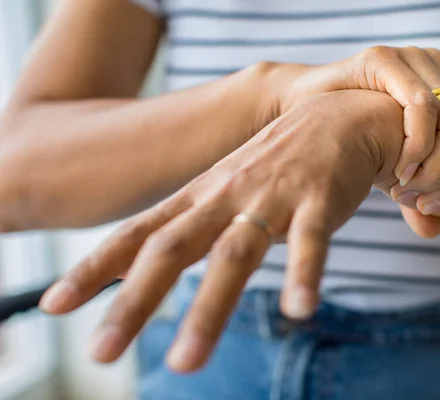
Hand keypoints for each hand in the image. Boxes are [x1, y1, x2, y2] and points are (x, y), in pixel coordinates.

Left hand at [40, 90, 403, 371]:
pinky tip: (300, 310)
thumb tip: (148, 259)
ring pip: (234, 254)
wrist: (336, 113)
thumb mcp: (223, 190)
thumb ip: (190, 224)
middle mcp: (226, 196)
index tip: (54, 306)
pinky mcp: (319, 199)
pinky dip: (303, 274)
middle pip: (171, 249)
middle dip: (133, 301)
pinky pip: (310, 241)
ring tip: (184, 362)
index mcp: (201, 196)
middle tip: (99, 353)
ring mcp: (272, 196)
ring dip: (208, 309)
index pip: (139, 234)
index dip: (95, 268)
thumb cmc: (276, 159)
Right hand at [272, 46, 439, 226]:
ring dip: (439, 168)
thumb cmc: (354, 141)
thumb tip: (435, 232)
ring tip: (410, 191)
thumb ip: (418, 196)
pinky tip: (399, 169)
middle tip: (431, 204)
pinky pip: (420, 105)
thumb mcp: (394, 172)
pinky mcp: (384, 59)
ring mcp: (415, 60)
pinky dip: (417, 145)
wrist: (302, 110)